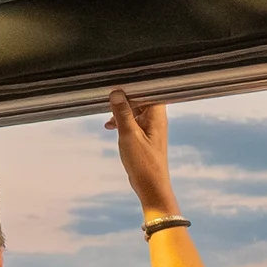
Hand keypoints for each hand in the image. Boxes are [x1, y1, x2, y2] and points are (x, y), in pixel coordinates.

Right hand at [106, 89, 177, 218]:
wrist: (150, 187)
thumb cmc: (143, 163)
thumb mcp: (129, 135)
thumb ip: (122, 113)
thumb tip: (116, 92)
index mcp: (157, 116)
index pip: (150, 90)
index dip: (136, 84)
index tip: (120, 80)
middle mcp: (156, 119)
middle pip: (142, 98)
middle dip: (125, 96)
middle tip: (109, 96)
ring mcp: (151, 128)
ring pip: (135, 110)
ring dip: (122, 110)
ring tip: (108, 114)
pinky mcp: (144, 136)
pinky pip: (133, 121)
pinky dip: (122, 121)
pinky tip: (110, 126)